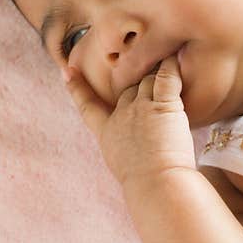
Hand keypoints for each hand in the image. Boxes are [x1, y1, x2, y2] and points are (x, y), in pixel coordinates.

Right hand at [62, 55, 195, 187]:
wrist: (157, 185)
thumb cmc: (148, 186)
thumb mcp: (125, 167)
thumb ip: (125, 150)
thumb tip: (133, 149)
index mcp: (108, 134)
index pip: (88, 106)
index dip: (77, 88)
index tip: (67, 71)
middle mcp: (121, 116)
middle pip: (128, 87)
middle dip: (139, 82)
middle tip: (153, 77)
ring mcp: (141, 107)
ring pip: (148, 79)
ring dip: (158, 73)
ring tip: (170, 61)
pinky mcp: (164, 104)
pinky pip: (167, 78)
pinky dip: (172, 66)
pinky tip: (176, 57)